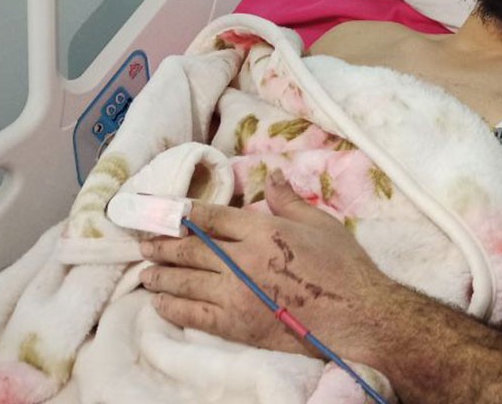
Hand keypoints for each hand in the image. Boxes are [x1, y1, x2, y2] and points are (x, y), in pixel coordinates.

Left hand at [139, 169, 388, 358]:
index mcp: (262, 230)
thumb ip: (289, 201)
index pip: (210, 218)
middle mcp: (243, 259)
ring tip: (146, 272)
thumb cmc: (344, 266)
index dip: (182, 214)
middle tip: (144, 243)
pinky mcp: (237, 324)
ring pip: (185, 281)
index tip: (164, 213)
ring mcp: (236, 294)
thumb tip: (272, 177)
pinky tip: (160, 302)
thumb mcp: (320, 224)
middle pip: (190, 249)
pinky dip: (172, 307)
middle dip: (163, 245)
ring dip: (161, 275)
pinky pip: (193, 314)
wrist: (357, 316)